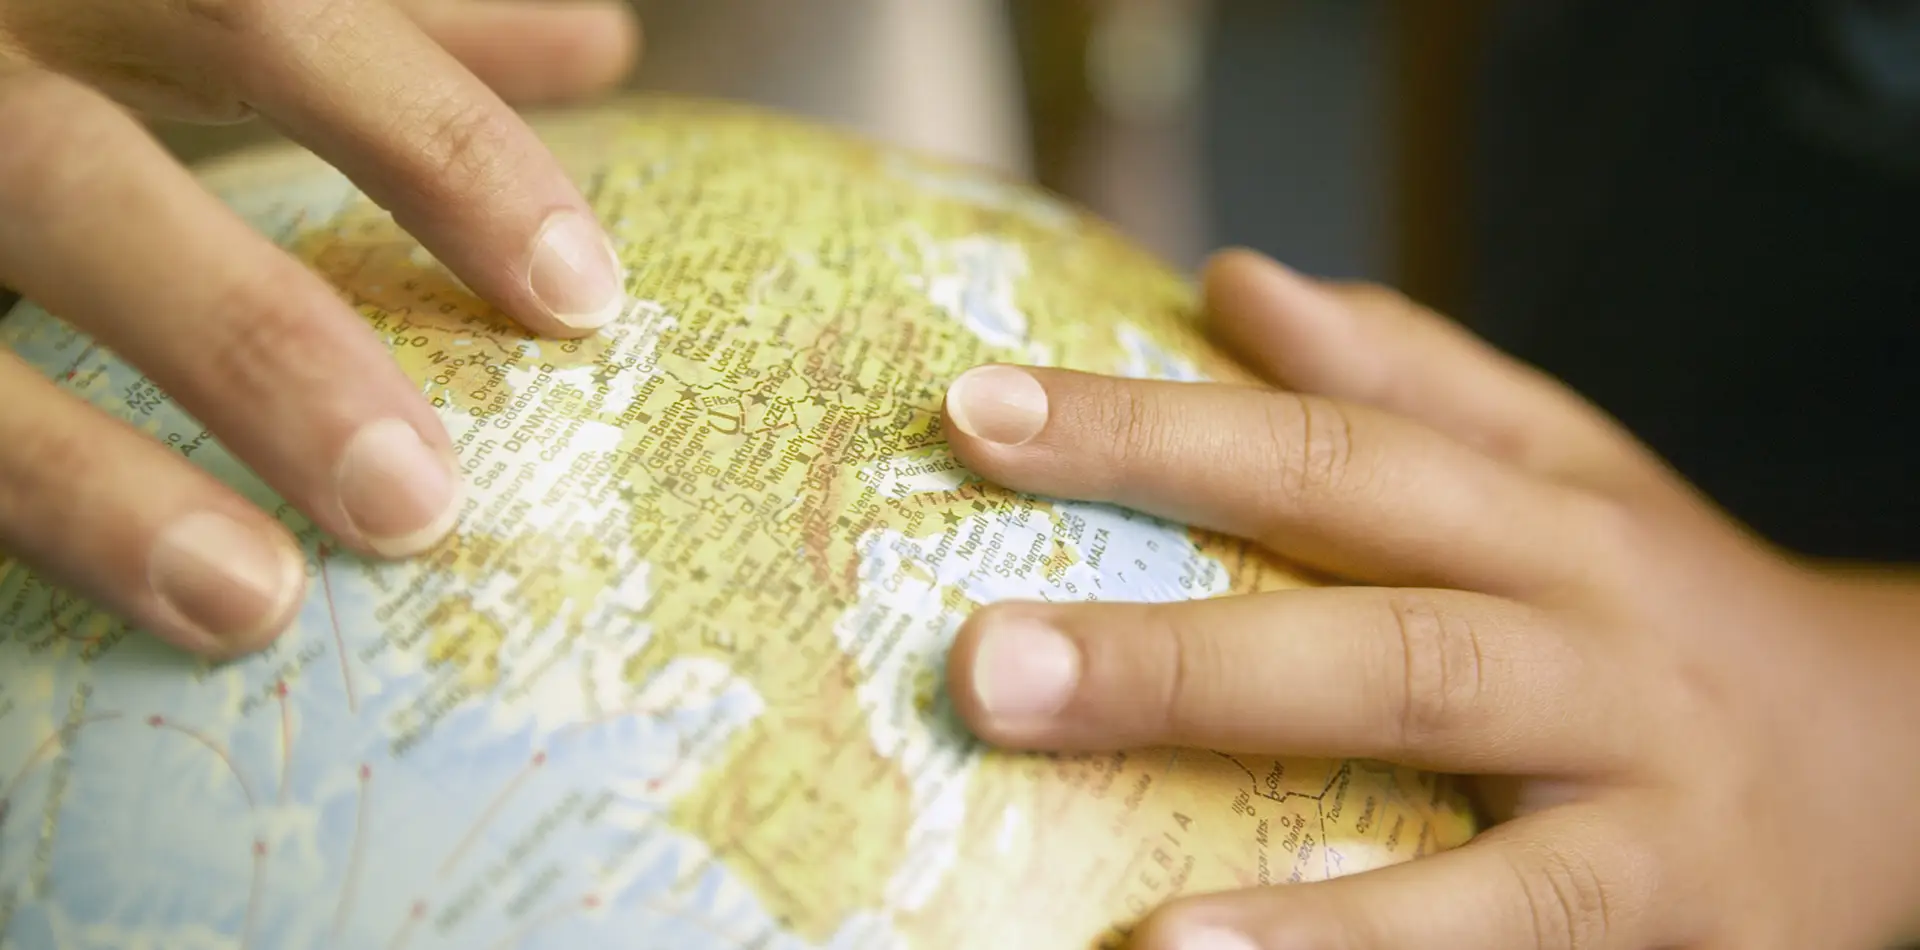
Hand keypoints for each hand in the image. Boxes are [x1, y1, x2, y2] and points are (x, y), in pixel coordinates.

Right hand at [0, 0, 639, 656]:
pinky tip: (137, 615)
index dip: (436, 152)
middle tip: (415, 503)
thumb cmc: (56, 38)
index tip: (579, 297)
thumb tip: (595, 39)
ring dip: (91, 485)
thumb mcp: (191, 5)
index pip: (268, 17)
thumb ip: (377, 30)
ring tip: (250, 602)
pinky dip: (20, 514)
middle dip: (252, 343)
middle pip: (72, 182)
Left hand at [939, 250, 1919, 948]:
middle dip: (1181, 659)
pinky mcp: (1673, 933)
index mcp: (1542, 516)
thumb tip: (1237, 283)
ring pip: (1485, 852)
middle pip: (1381, 637)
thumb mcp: (1561, 466)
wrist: (1896, 754)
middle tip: (984, 668)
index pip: (1327, 449)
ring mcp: (1642, 805)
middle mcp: (1592, 647)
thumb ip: (1409, 376)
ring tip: (1148, 939)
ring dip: (1312, 905)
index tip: (976, 412)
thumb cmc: (1661, 604)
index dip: (1155, 428)